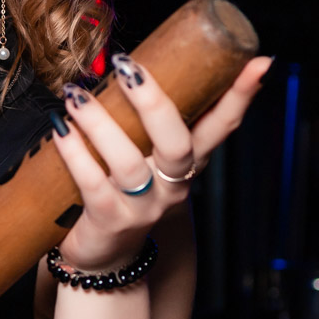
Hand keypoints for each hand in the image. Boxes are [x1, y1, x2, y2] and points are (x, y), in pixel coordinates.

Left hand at [48, 53, 273, 271]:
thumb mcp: (147, 157)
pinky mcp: (110, 220)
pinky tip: (61, 129)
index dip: (240, 96)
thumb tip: (125, 62)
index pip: (221, 126)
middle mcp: (173, 185)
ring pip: (129, 161)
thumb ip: (145, 121)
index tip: (258, 62)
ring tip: (76, 95)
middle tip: (129, 66)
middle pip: (178, 142)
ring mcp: (144, 206)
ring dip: (101, 123)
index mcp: (187, 163)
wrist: (104, 256)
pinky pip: (93, 183)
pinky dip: (76, 153)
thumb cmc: (123, 192)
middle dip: (155, 102)